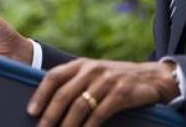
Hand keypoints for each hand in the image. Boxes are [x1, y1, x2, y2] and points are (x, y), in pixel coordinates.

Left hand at [27, 58, 178, 126]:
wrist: (154, 77)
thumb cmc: (118, 80)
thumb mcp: (96, 75)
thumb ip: (76, 83)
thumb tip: (50, 106)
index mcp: (83, 64)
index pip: (54, 76)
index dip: (40, 94)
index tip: (31, 111)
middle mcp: (93, 70)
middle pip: (64, 94)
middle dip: (50, 116)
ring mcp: (107, 80)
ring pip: (79, 106)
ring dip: (67, 126)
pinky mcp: (121, 93)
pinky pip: (99, 114)